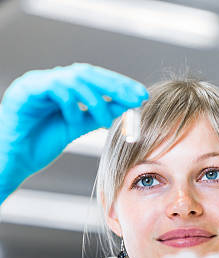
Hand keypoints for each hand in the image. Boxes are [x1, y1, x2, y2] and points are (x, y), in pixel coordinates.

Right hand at [0, 63, 147, 201]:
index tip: (141, 96)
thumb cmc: (41, 144)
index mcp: (63, 87)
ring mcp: (36, 83)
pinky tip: (76, 119)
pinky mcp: (24, 91)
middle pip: (88, 73)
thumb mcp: (78, 126)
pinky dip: (71, 102)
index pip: (95, 78)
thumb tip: (127, 105)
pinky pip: (53, 87)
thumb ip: (99, 114)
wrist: (14, 160)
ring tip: (105, 120)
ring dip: (96, 98)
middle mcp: (50, 80)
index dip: (120, 85)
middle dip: (115, 85)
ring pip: (74, 78)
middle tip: (136, 98)